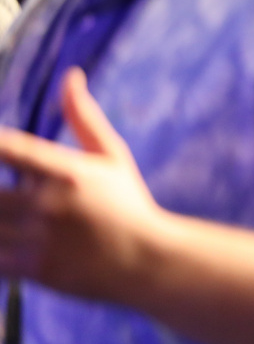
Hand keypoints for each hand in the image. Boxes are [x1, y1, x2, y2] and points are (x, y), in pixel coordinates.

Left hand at [0, 68, 163, 298]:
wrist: (149, 263)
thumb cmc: (129, 205)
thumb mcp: (113, 157)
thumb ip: (83, 117)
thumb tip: (70, 75)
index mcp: (67, 172)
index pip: (11, 150)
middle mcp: (50, 204)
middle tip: (3, 192)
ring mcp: (42, 239)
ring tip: (4, 211)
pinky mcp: (36, 269)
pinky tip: (4, 237)